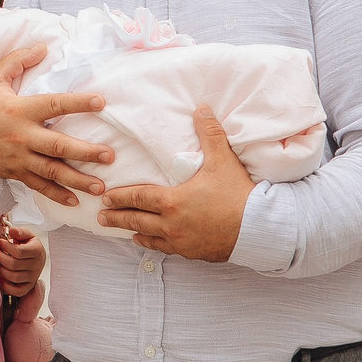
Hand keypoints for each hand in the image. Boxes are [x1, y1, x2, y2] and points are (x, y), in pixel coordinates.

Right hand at [0, 44, 112, 205]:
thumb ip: (17, 60)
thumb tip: (43, 46)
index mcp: (20, 110)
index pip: (54, 104)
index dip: (78, 103)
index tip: (101, 102)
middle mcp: (22, 136)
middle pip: (58, 146)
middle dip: (86, 152)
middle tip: (109, 156)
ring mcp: (18, 158)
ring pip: (52, 172)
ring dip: (78, 180)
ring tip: (100, 188)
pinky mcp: (14, 172)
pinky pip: (38, 186)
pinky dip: (56, 195)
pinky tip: (74, 201)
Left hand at [0, 222, 46, 294]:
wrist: (38, 257)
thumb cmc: (29, 245)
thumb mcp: (27, 235)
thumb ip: (20, 232)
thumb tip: (12, 231)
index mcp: (37, 251)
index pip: (18, 252)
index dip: (5, 246)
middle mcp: (37, 266)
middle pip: (13, 265)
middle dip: (0, 257)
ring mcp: (33, 277)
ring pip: (13, 277)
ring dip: (1, 270)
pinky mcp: (28, 286)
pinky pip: (17, 291)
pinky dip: (6, 286)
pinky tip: (1, 277)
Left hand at [97, 106, 252, 261]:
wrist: (259, 228)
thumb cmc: (238, 194)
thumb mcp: (222, 160)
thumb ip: (209, 133)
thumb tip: (200, 108)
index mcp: (173, 201)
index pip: (138, 198)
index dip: (120, 197)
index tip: (105, 197)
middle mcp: (171, 224)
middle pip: (137, 220)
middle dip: (118, 217)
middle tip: (102, 217)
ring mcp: (181, 241)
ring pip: (149, 238)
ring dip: (134, 232)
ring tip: (122, 231)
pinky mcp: (193, 253)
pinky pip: (167, 250)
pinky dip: (154, 245)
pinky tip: (150, 243)